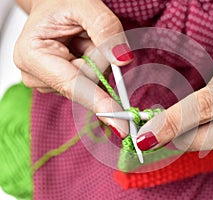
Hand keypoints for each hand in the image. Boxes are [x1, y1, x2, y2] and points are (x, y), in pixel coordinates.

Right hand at [14, 0, 132, 136]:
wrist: (54, 5)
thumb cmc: (62, 2)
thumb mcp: (86, 6)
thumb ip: (106, 30)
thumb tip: (122, 60)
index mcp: (33, 55)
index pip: (72, 86)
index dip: (99, 103)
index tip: (120, 124)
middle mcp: (36, 75)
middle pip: (86, 86)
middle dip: (98, 63)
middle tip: (88, 36)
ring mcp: (48, 82)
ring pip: (91, 84)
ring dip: (96, 61)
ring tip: (81, 40)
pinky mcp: (60, 83)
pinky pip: (90, 82)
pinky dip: (94, 65)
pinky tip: (82, 49)